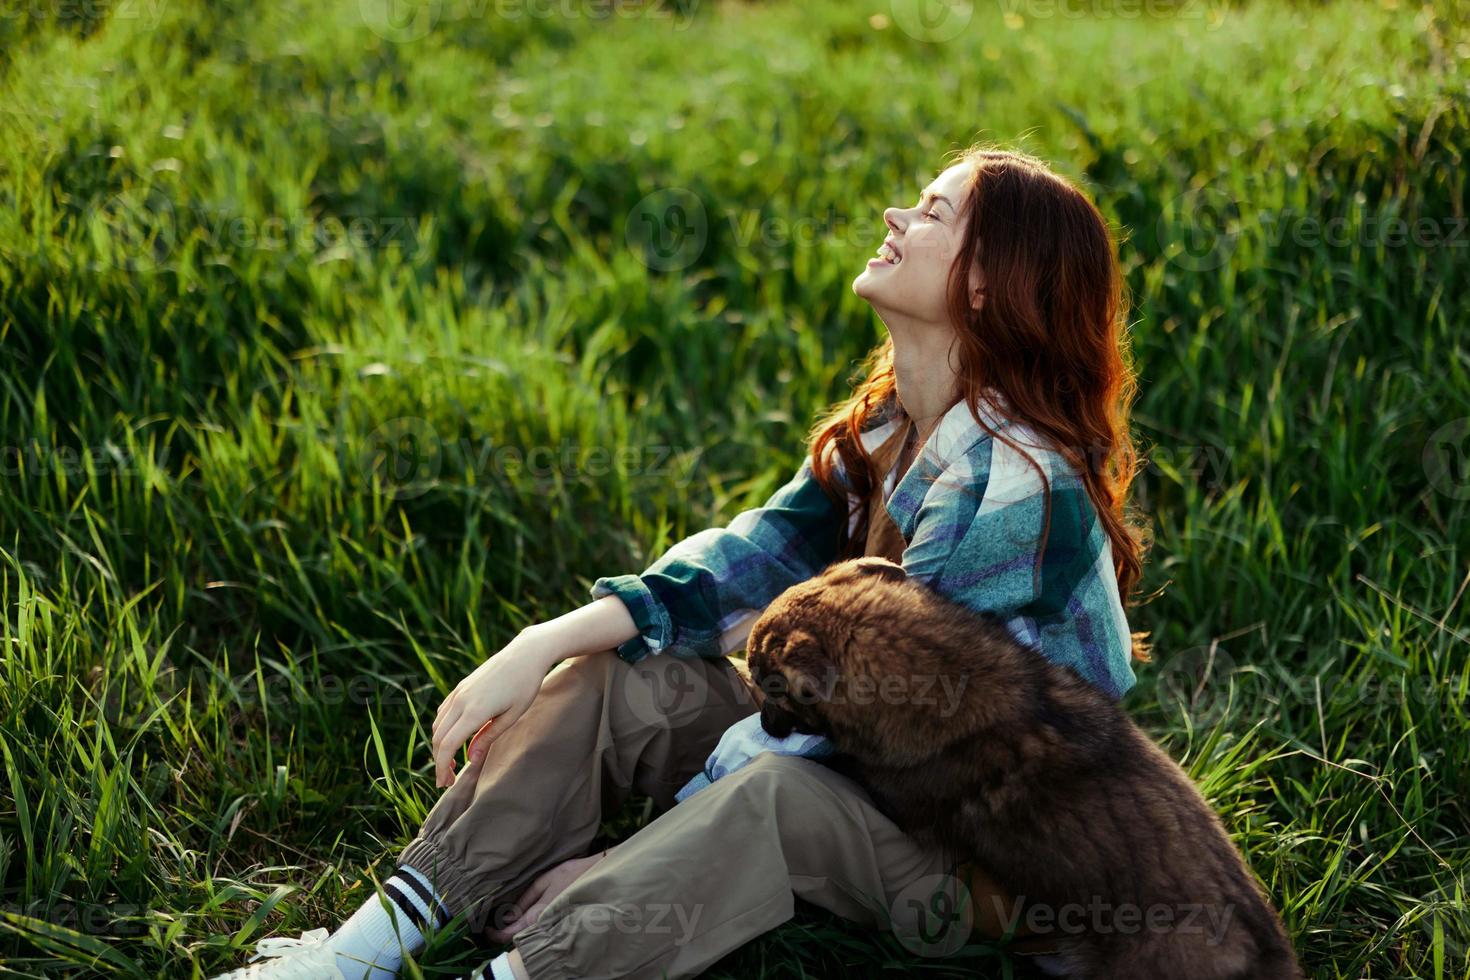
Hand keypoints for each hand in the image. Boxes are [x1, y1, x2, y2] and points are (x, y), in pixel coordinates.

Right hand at [431, 629, 561, 787]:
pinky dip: (442, 728)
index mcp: (475, 710)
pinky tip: (452, 738)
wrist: (525, 653)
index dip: (442, 767)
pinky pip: (443, 711)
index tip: (446, 783)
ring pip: (438, 724)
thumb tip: (470, 759)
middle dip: (439, 761)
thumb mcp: (512, 716)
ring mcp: (459, 691)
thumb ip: (488, 737)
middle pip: (439, 737)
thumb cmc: (525, 685)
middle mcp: (461, 700)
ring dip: (440, 745)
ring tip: (449, 762)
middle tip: (447, 780)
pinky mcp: (461, 686)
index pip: (448, 745)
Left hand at [485, 848, 614, 942]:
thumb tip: (507, 917)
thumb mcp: (543, 881)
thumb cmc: (570, 875)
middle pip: (517, 941)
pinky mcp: (559, 927)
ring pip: (528, 937)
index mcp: (537, 916)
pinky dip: (528, 929)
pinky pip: (539, 933)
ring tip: (508, 918)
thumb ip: (524, 901)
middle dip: (504, 934)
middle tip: (495, 921)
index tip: (487, 927)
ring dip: (516, 931)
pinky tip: (525, 918)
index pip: (508, 936)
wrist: (598, 877)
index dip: (494, 934)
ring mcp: (553, 929)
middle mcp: (544, 927)